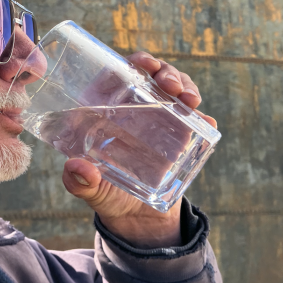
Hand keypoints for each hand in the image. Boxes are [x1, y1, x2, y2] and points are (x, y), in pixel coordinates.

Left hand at [61, 52, 216, 248]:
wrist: (138, 220)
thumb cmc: (107, 196)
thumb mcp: (90, 190)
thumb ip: (79, 183)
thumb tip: (75, 167)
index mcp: (108, 112)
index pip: (121, 74)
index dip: (135, 62)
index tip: (145, 63)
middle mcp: (135, 111)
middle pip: (152, 77)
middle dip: (165, 71)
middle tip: (170, 84)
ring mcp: (161, 122)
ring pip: (175, 92)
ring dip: (186, 87)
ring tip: (190, 100)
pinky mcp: (181, 138)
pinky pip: (195, 120)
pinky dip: (203, 118)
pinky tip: (207, 121)